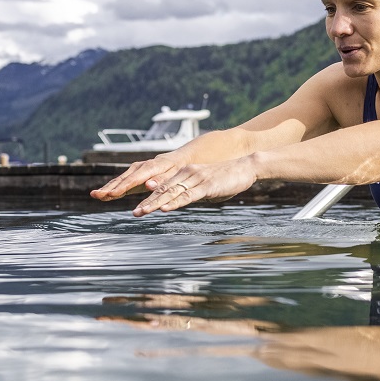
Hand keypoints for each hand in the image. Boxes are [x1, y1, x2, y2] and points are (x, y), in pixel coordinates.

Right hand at [91, 153, 185, 200]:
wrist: (175, 160)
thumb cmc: (176, 169)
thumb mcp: (174, 174)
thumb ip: (161, 180)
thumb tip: (148, 185)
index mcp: (150, 167)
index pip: (134, 179)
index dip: (123, 187)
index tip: (112, 194)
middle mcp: (139, 167)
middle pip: (122, 179)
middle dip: (109, 187)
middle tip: (96, 195)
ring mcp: (134, 170)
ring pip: (119, 180)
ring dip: (106, 188)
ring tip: (94, 195)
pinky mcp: (132, 175)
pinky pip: (120, 183)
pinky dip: (111, 188)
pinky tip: (101, 194)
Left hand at [130, 156, 257, 215]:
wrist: (246, 167)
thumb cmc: (226, 178)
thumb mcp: (204, 185)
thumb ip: (191, 192)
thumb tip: (181, 203)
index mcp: (185, 174)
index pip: (163, 187)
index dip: (148, 198)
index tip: (137, 209)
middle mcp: (187, 174)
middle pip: (162, 190)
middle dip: (147, 202)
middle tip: (134, 213)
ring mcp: (196, 179)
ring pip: (171, 193)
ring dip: (155, 203)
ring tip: (141, 212)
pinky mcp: (206, 186)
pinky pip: (187, 195)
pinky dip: (174, 202)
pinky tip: (164, 208)